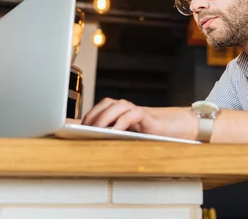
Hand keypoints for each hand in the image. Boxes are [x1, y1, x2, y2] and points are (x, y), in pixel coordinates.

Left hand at [81, 98, 197, 139]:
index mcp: (119, 111)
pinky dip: (122, 122)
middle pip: (106, 105)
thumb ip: (112, 135)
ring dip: (105, 117)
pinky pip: (132, 115)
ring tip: (96, 130)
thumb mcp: (125, 135)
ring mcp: (136, 110)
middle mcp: (126, 108)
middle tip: (84, 129)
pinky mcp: (146, 116)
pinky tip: (115, 131)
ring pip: (117, 107)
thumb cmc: (147, 134)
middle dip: (93, 116)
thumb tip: (89, 143)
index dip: (88, 116)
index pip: (99, 108)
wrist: (172, 130)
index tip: (75, 128)